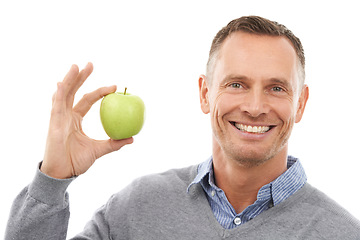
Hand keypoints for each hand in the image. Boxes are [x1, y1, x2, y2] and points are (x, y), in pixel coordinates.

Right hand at [41, 63, 132, 178]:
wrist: (63, 173)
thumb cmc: (76, 162)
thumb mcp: (99, 150)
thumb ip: (114, 143)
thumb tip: (132, 138)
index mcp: (75, 119)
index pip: (88, 100)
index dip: (99, 92)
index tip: (114, 87)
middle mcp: (66, 115)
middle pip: (73, 91)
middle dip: (81, 77)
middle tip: (91, 64)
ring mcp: (58, 118)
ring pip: (64, 94)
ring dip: (69, 79)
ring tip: (76, 66)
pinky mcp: (53, 124)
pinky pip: (56, 106)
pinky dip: (59, 94)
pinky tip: (62, 83)